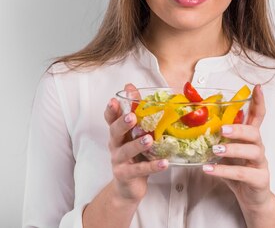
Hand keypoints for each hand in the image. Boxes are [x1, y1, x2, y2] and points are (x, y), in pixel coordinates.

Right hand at [104, 83, 168, 202]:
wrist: (128, 186)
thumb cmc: (134, 156)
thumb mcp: (134, 135)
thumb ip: (135, 112)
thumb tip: (131, 86)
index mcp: (118, 133)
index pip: (110, 118)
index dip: (111, 109)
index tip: (114, 99)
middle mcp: (115, 145)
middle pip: (114, 132)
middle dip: (122, 123)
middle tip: (132, 117)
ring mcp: (118, 160)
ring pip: (126, 151)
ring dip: (137, 144)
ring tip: (149, 139)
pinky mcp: (125, 175)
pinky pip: (139, 169)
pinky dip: (152, 166)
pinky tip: (164, 163)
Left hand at [202, 85, 274, 222]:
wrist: (252, 198)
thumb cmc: (238, 171)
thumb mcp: (227, 152)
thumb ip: (217, 138)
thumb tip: (193, 123)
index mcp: (250, 138)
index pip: (258, 117)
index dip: (259, 102)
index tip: (257, 88)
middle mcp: (258, 148)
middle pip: (255, 133)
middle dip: (239, 129)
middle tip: (222, 129)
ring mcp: (261, 164)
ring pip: (252, 152)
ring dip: (232, 149)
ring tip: (215, 150)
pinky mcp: (259, 180)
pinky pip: (243, 174)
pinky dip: (224, 171)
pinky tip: (209, 169)